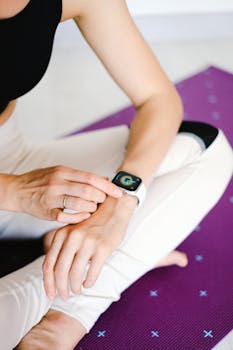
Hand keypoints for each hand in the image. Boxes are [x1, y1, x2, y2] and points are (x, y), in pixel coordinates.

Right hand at [6, 165, 122, 222]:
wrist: (18, 190)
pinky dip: (79, 218)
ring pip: (80, 203)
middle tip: (104, 201)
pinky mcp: (47, 212)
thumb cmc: (41, 180)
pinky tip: (84, 217)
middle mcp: (58, 182)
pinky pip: (67, 217)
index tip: (118, 192)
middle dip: (101, 197)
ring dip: (92, 207)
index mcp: (63, 171)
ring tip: (94, 208)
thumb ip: (81, 176)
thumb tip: (104, 179)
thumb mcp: (60, 172)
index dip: (107, 186)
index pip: (90, 177)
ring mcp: (52, 197)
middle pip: (88, 190)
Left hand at [42, 193, 137, 299]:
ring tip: (77, 290)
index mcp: (62, 234)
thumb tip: (55, 274)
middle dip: (60, 288)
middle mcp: (72, 237)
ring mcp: (88, 242)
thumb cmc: (93, 222)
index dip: (48, 283)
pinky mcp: (103, 248)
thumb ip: (63, 247)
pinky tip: (88, 284)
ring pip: (75, 274)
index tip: (50, 294)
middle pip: (60, 271)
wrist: (114, 208)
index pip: (48, 264)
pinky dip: (89, 282)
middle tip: (64, 296)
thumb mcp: (73, 230)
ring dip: (75, 287)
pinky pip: (93, 272)